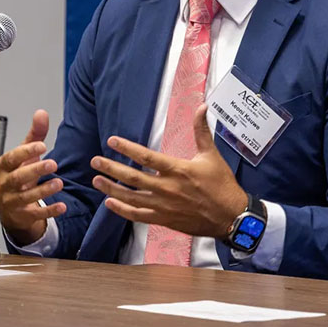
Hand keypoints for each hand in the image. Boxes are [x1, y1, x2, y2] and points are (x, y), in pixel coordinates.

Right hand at [0, 110, 66, 244]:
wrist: (12, 207)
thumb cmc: (19, 175)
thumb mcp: (25, 155)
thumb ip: (34, 135)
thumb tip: (41, 114)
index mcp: (5, 166)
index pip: (13, 157)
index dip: (26, 151)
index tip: (42, 145)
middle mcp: (6, 184)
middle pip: (17, 177)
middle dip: (34, 170)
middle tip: (53, 164)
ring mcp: (12, 201)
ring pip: (25, 197)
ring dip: (43, 190)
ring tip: (59, 183)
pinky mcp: (23, 215)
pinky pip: (35, 214)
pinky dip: (48, 211)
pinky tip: (62, 206)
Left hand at [90, 104, 247, 238]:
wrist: (231, 216)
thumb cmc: (222, 185)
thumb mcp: (212, 155)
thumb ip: (202, 131)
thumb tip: (202, 107)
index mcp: (177, 170)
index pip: (146, 157)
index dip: (127, 148)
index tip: (112, 141)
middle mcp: (167, 188)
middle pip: (132, 177)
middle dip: (111, 168)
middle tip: (96, 162)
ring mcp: (164, 206)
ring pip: (131, 197)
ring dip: (111, 188)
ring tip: (97, 180)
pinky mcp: (164, 219)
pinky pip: (138, 215)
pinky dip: (122, 210)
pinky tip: (110, 203)